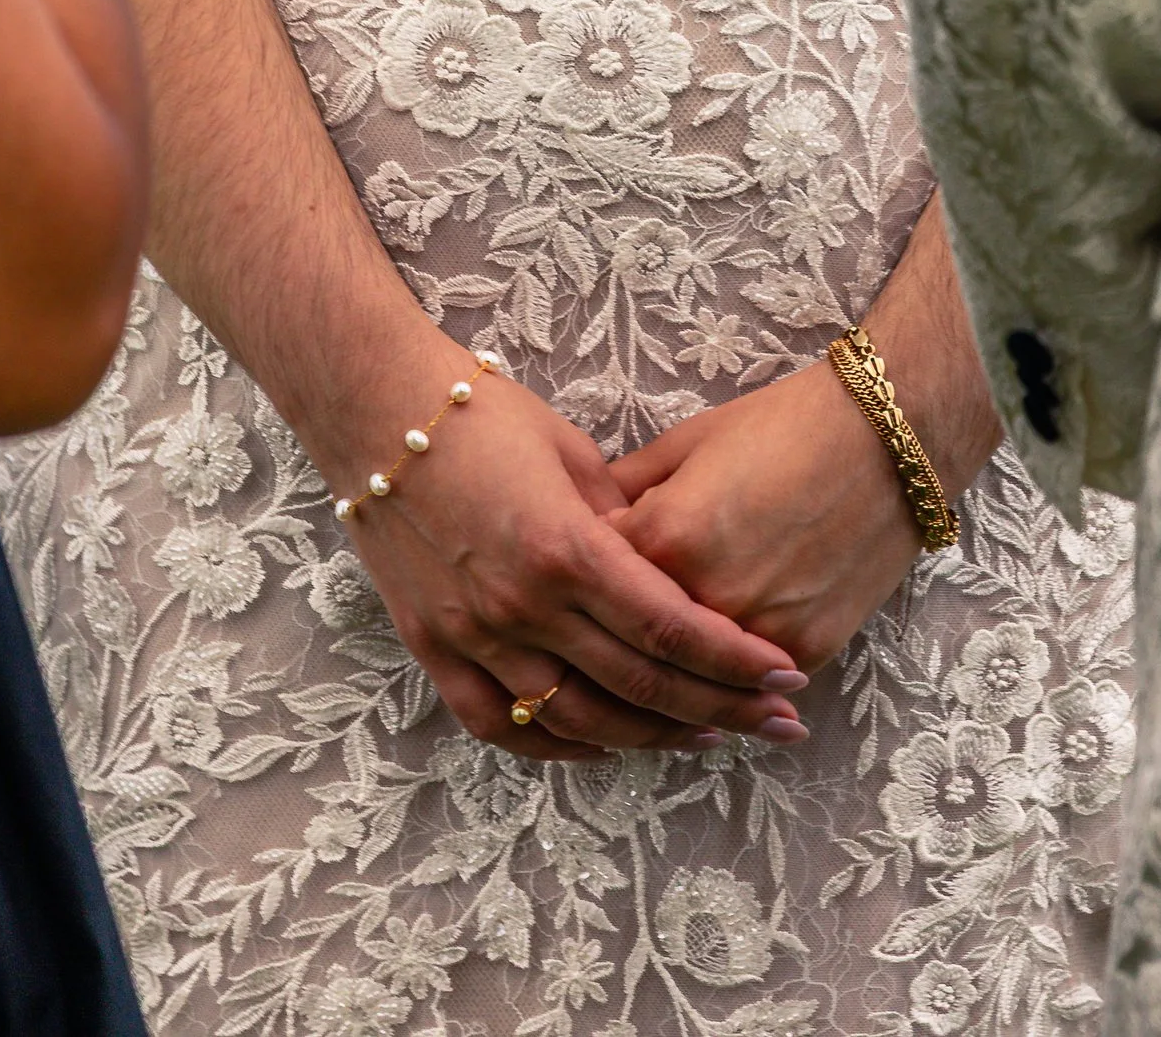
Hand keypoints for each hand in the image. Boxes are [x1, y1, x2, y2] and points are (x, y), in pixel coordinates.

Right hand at [316, 341, 811, 761]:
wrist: (377, 414)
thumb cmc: (486, 414)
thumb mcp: (573, 452)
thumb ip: (621, 520)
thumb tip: (663, 568)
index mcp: (566, 547)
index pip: (669, 626)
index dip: (732, 658)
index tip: (784, 671)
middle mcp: (523, 606)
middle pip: (637, 683)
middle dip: (718, 707)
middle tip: (774, 720)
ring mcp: (474, 636)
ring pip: (576, 720)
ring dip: (650, 738)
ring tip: (708, 737)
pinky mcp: (434, 651)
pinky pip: (500, 725)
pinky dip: (556, 747)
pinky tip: (602, 747)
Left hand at [608, 358, 925, 678]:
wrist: (885, 438)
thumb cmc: (783, 426)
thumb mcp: (690, 440)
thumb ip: (627, 487)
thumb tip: (583, 523)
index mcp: (661, 539)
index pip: (590, 585)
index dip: (584, 583)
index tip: (583, 585)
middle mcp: (701, 598)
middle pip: (635, 647)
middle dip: (618, 645)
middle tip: (607, 645)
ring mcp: (755, 635)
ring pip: (691, 684)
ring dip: (672, 684)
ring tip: (658, 682)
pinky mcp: (804, 652)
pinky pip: (749, 684)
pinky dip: (734, 682)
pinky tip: (723, 679)